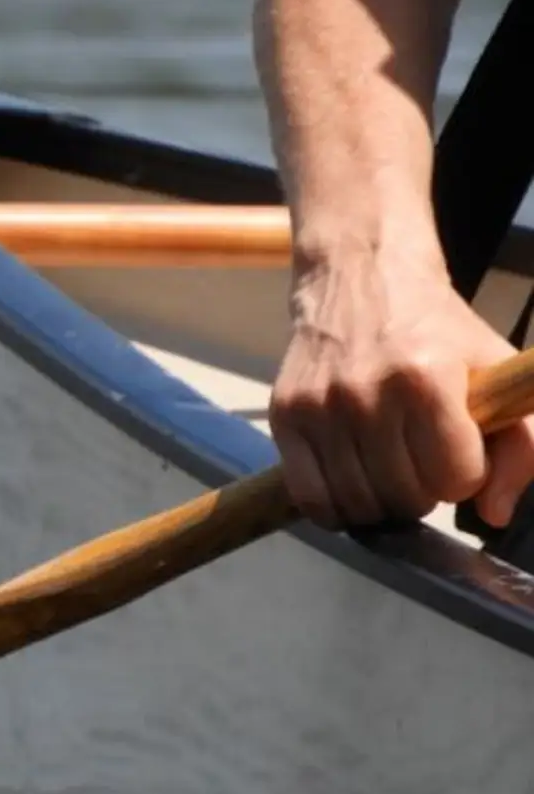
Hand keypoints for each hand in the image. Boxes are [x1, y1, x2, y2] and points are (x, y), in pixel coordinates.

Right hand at [269, 251, 533, 529]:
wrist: (362, 279)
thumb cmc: (436, 330)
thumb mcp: (496, 369)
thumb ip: (522, 443)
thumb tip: (493, 513)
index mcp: (427, 378)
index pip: (455, 477)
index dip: (466, 472)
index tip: (459, 449)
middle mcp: (366, 393)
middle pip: (407, 496)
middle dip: (425, 490)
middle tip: (422, 460)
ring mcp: (319, 407)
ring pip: (360, 504)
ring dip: (383, 502)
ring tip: (389, 472)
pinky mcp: (284, 416)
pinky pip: (310, 497)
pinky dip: (336, 508)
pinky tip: (353, 487)